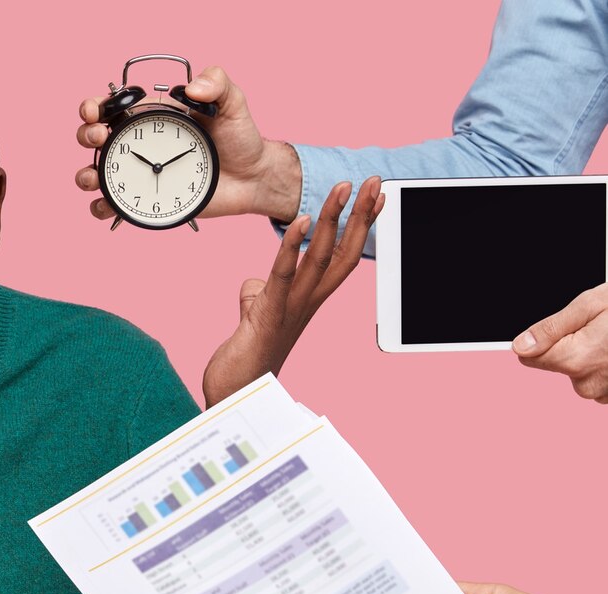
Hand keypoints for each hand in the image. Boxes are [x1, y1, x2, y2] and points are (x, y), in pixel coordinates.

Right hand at [75, 67, 302, 222]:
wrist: (251, 178)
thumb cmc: (240, 138)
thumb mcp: (232, 103)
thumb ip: (218, 83)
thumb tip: (192, 87)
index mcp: (149, 117)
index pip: (111, 107)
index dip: (94, 106)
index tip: (96, 111)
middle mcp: (138, 145)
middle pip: (93, 138)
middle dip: (86, 136)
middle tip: (101, 138)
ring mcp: (138, 175)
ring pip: (95, 174)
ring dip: (86, 175)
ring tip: (95, 177)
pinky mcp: (144, 201)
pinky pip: (112, 207)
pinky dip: (101, 208)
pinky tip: (108, 205)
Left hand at [201, 177, 383, 406]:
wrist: (237, 396)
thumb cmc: (247, 358)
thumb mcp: (255, 316)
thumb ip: (260, 294)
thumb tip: (254, 284)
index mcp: (307, 300)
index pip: (340, 257)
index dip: (357, 227)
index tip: (372, 198)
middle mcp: (307, 303)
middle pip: (341, 252)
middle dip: (358, 214)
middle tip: (372, 180)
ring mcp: (292, 309)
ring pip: (320, 258)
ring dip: (332, 220)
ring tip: (342, 188)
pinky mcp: (269, 315)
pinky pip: (283, 276)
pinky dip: (292, 248)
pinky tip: (299, 222)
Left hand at [513, 284, 607, 401]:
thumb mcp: (591, 305)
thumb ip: (552, 329)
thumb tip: (520, 346)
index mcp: (575, 359)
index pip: (530, 358)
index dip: (541, 340)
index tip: (561, 329)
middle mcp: (588, 384)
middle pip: (559, 366)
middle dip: (574, 346)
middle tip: (602, 327)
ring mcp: (606, 393)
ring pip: (582, 375)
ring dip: (594, 357)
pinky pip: (601, 382)